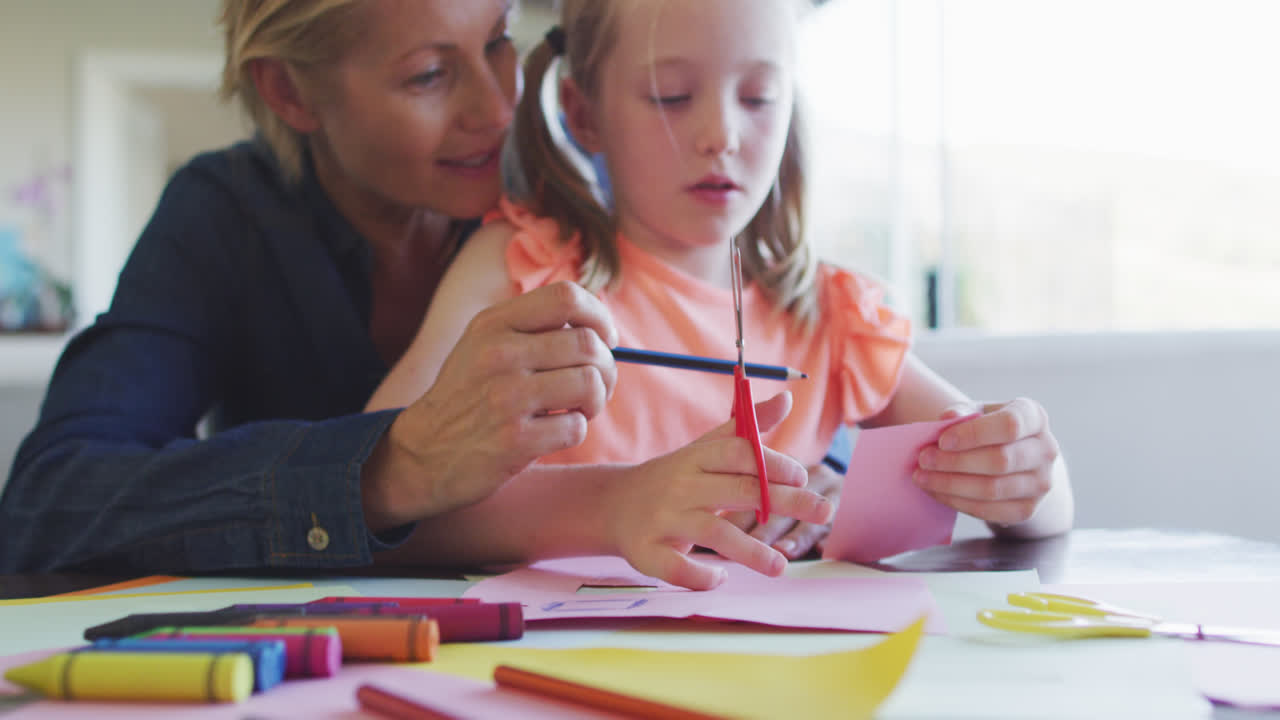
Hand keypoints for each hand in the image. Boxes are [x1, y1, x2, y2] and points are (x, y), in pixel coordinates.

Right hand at [363, 282, 618, 529]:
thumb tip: (601, 328)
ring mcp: (505, 397)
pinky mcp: (514, 440)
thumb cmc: (467, 398)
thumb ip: (532, 328)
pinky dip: (575, 431)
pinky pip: (576, 427)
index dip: (599, 316)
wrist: (421, 454)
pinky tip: (553, 433)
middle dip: (606, 368)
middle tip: (596, 385)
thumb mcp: (483, 346)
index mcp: (493, 324)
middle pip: (588, 344)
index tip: (604, 338)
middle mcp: (498, 354)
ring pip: (590, 384)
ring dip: (595, 401)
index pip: (566, 297)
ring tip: (577, 409)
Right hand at [605, 392, 835, 590]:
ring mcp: (662, 519)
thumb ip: (746, 428)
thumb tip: (788, 399)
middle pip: (738, 491)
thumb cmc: (674, 476)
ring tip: (780, 567)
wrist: (613, 504)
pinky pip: (676, 567)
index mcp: (695, 457)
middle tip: (824, 512)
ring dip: (750, 551)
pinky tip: (721, 577)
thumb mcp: (704, 448)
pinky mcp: (645, 551)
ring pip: (712, 533)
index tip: (803, 476)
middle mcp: (680, 485)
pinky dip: (700, 575)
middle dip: (784, 502)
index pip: (737, 452)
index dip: (772, 462)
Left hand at [914, 397, 1060, 526]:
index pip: (1010, 425)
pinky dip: (957, 502)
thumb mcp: (979, 412)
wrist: (1017, 462)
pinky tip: (936, 492)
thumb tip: (947, 418)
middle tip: (923, 459)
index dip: (974, 434)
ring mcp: (1041, 483)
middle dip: (955, 462)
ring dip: (951, 485)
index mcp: (1034, 417)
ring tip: (922, 477)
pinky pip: (989, 511)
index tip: (942, 440)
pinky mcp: (1028, 509)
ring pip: (992, 489)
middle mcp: (1046, 450)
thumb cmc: (990, 430)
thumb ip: (963, 412)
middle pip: (1000, 460)